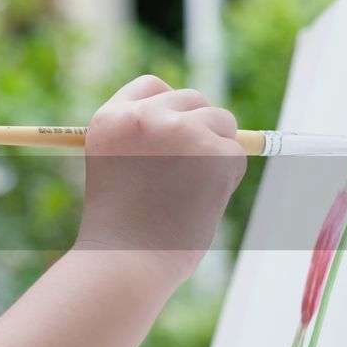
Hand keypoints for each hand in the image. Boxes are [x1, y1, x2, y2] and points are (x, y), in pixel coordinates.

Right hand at [73, 74, 246, 286]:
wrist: (127, 260)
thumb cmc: (120, 226)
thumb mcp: (117, 167)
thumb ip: (144, 139)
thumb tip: (197, 122)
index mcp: (110, 118)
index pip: (151, 86)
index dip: (169, 105)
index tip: (175, 128)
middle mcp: (144, 116)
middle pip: (193, 98)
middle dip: (201, 127)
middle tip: (191, 169)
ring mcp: (181, 131)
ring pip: (222, 121)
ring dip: (217, 150)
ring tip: (192, 190)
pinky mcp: (214, 152)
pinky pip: (236, 154)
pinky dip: (227, 178)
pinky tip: (201, 203)